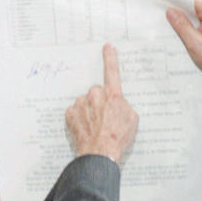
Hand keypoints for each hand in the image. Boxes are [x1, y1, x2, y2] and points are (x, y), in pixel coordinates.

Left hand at [66, 44, 137, 162]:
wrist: (100, 153)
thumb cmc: (118, 138)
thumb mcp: (131, 119)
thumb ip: (123, 105)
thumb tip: (117, 103)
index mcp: (113, 94)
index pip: (112, 71)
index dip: (110, 58)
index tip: (107, 47)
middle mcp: (95, 95)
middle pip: (96, 93)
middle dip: (99, 102)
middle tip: (104, 119)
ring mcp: (81, 103)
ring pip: (84, 102)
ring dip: (88, 111)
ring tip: (95, 127)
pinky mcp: (70, 113)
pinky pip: (75, 111)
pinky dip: (79, 118)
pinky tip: (85, 129)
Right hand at [166, 0, 201, 88]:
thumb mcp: (195, 43)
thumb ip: (182, 26)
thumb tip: (170, 12)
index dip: (174, 0)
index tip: (160, 1)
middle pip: (188, 7)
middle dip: (174, 12)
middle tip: (159, 15)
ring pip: (189, 17)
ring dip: (178, 22)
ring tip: (164, 25)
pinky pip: (192, 24)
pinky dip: (183, 28)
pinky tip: (174, 34)